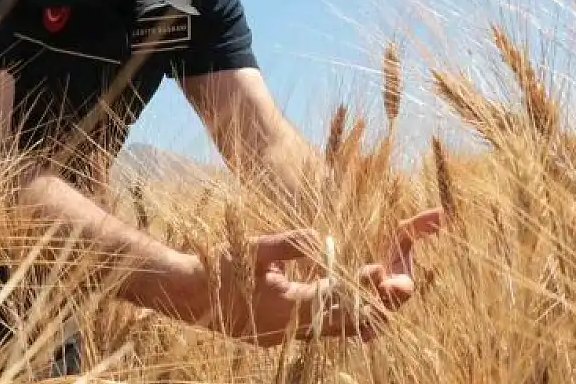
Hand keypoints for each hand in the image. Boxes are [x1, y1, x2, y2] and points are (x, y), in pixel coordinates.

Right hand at [182, 207, 443, 346]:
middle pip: (339, 325)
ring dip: (348, 317)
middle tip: (390, 295)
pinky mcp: (270, 338)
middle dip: (365, 309)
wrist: (186, 294)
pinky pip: (308, 332)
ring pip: (325, 332)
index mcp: (288, 306)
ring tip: (372, 305)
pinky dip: (325, 321)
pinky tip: (333, 309)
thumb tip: (322, 238)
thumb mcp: (258, 249)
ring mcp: (278, 337)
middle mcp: (288, 328)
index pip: (337, 299)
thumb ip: (292, 244)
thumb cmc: (220, 266)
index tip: (381, 272)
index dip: (362, 287)